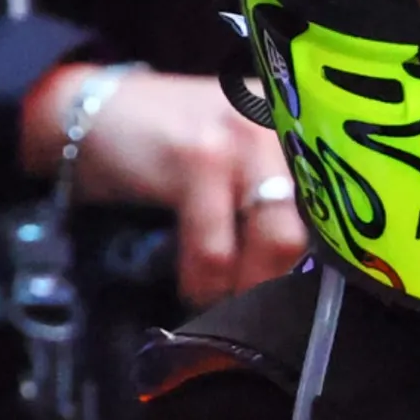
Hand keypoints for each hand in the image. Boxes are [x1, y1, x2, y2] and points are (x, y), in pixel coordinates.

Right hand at [25, 67, 308, 303]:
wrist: (85, 110)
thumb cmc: (160, 140)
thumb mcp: (229, 153)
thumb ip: (269, 193)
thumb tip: (299, 268)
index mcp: (293, 122)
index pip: (334, 201)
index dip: (326, 257)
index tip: (298, 295)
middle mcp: (278, 123)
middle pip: (310, 224)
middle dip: (280, 282)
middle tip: (256, 309)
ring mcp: (241, 137)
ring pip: (275, 241)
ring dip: (246, 290)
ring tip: (222, 303)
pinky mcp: (199, 158)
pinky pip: (216, 249)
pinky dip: (204, 283)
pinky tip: (193, 289)